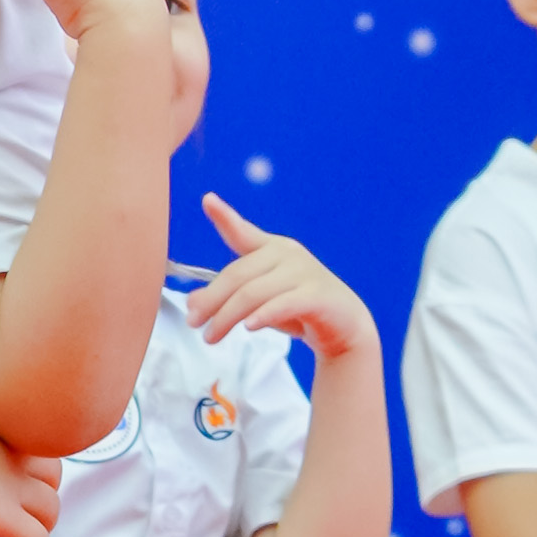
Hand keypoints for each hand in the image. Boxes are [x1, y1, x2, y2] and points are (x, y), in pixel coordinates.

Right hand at [0, 378, 61, 536]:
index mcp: (3, 421)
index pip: (34, 439)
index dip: (28, 458)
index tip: (13, 471)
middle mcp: (16, 453)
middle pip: (52, 474)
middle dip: (43, 488)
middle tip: (23, 503)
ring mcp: (14, 488)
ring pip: (51, 510)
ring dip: (43, 524)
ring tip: (26, 535)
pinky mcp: (5, 520)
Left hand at [187, 194, 378, 359]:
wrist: (343, 326)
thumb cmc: (296, 308)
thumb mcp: (259, 301)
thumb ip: (227, 296)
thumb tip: (192, 302)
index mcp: (271, 248)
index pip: (243, 231)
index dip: (224, 216)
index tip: (207, 200)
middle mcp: (286, 254)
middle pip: (237, 275)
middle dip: (211, 300)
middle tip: (193, 322)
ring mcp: (303, 273)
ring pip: (252, 293)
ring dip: (226, 317)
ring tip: (210, 336)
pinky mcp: (316, 296)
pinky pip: (283, 304)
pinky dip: (263, 315)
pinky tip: (249, 328)